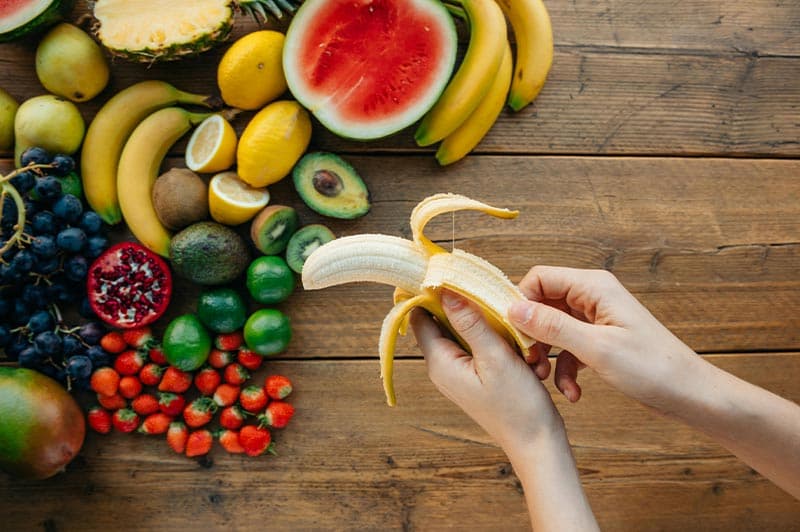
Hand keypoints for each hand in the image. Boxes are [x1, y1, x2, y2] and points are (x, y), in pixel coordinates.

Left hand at [410, 289, 563, 451]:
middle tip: (489, 295)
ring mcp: (459, 372)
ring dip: (484, 323)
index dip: (430, 293)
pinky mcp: (476, 375)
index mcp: (440, 362)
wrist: (537, 443)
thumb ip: (470, 323)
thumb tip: (446, 291)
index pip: (420, 317)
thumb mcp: (495, 358)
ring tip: (508, 325)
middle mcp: (443, 367)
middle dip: (463, 306)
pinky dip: (494, 338)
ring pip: (464, 331)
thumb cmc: (518, 407)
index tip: (449, 274)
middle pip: (443, 321)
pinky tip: (516, 343)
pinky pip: (479, 345)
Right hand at [508, 266, 697, 411]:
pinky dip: (565, 370)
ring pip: (552, 329)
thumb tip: (513, 309)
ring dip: (546, 356)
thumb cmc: (652, 368)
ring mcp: (595, 319)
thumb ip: (552, 326)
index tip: (514, 334)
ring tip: (546, 380)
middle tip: (529, 362)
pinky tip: (573, 392)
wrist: (689, 394)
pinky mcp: (599, 340)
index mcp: (594, 287)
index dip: (521, 302)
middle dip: (532, 334)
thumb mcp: (596, 348)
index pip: (539, 278)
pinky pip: (567, 348)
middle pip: (542, 303)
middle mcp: (593, 297)